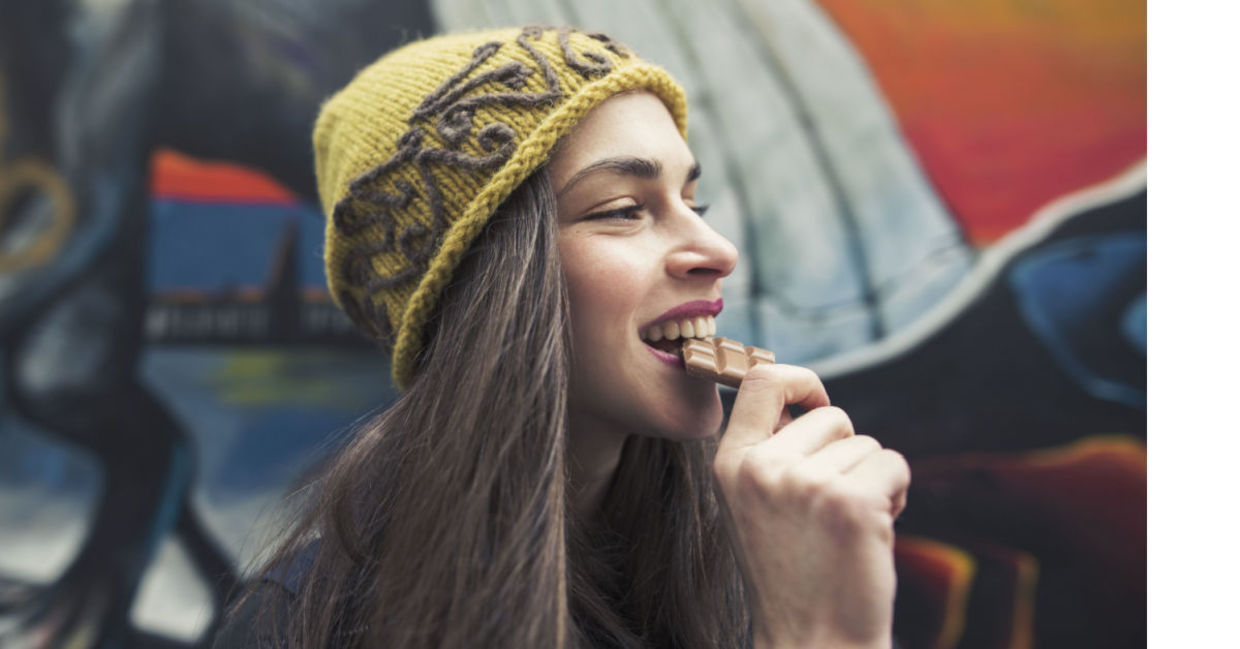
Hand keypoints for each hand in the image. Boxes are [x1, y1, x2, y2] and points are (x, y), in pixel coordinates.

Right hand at [713, 364, 909, 648]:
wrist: (812, 641)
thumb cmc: (795, 574)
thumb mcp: (759, 505)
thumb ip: (773, 452)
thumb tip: (808, 397)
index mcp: (731, 464)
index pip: (761, 380)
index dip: (800, 380)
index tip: (818, 403)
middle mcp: (761, 468)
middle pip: (831, 415)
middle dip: (847, 451)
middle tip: (834, 505)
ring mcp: (804, 484)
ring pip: (866, 444)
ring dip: (872, 480)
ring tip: (848, 529)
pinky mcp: (850, 502)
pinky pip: (894, 464)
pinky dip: (897, 495)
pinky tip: (872, 534)